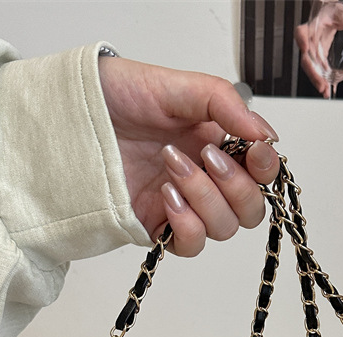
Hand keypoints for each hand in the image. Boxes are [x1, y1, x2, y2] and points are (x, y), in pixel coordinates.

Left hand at [98, 57, 279, 256]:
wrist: (75, 116)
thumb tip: (267, 134)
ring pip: (224, 228)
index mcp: (220, 144)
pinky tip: (166, 196)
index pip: (262, 173)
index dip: (266, 168)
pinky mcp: (160, 227)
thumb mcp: (179, 87)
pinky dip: (186, 224)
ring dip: (204, 199)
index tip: (252, 150)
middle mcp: (208, 179)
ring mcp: (186, 206)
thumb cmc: (121, 96)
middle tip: (204, 156)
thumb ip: (226, 105)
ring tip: (171, 167)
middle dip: (234, 185)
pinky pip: (191, 245)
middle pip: (251, 210)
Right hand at [295, 5, 342, 98]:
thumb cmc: (331, 11)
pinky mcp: (319, 57)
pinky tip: (329, 90)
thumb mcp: (342, 14)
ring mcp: (314, 51)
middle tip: (321, 85)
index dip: (301, 40)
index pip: (301, 32)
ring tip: (325, 92)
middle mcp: (310, 41)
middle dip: (313, 73)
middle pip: (306, 59)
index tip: (304, 48)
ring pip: (312, 68)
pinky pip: (320, 70)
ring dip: (318, 81)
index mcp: (312, 26)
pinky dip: (324, 80)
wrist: (328, 14)